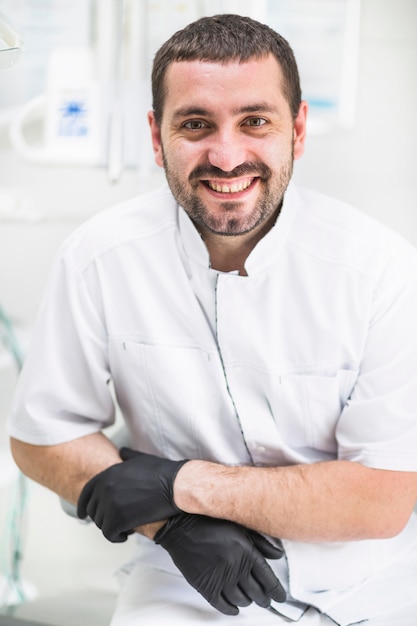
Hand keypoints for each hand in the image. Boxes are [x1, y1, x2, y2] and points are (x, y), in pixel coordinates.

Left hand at [77, 448, 187, 541]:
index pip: (86, 493)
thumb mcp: (141, 459)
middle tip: (115, 522)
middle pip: (93, 510)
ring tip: (125, 527)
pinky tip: (126, 534)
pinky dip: (116, 537)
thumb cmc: (162, 474)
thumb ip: (127, 456)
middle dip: (102, 518)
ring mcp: (111, 503)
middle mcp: (105, 487)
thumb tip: (121, 451)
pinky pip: (110, 534)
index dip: (83, 505)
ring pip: (101, 523)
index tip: (83, 514)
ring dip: (112, 527)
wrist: (175, 486)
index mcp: (108, 474)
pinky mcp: (119, 519)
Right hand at [154, 513, 285, 614]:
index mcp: (246, 551)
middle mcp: (236, 567)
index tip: (280, 596)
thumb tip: (278, 555)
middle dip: (264, 598)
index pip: (268, 578)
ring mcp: (221, 578)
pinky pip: (223, 605)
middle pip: (257, 592)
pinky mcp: (206, 587)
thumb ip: (261, 542)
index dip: (276, 590)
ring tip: (249, 599)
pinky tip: (234, 607)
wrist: (182, 527)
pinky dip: (231, 609)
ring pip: (241, 600)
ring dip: (247, 601)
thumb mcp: (239, 527)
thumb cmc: (209, 523)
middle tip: (266, 600)